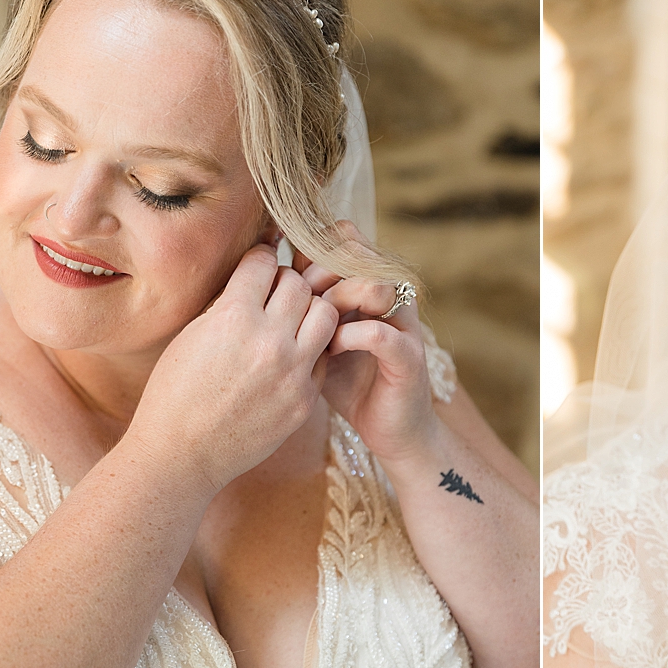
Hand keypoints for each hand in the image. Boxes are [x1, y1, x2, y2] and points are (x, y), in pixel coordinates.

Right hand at [128, 243, 338, 492]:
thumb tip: (253, 276)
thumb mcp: (192, 335)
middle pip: (298, 284)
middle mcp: (269, 342)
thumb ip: (227, 304)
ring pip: (325, 314)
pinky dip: (310, 349)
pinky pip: (323, 356)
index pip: (264, 262)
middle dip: (285, 282)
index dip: (258, 260)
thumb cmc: (175, 394)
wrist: (181, 455)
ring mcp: (292, 372)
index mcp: (233, 319)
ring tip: (290, 321)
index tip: (256, 267)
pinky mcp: (305, 399)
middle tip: (273, 294)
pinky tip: (290, 356)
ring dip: (309, 310)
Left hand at [294, 223, 437, 463]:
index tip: (285, 274)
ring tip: (315, 324)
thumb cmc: (349, 381)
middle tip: (299, 299)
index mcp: (369, 283)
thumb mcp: (318, 336)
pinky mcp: (409, 359)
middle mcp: (391, 296)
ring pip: (373, 285)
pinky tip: (330, 350)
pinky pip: (378, 334)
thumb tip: (258, 272)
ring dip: (338, 300)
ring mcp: (403, 325)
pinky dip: (348, 338)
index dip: (310, 248)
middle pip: (356, 252)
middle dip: (320, 271)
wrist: (390, 430)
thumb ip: (301, 303)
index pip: (342, 237)